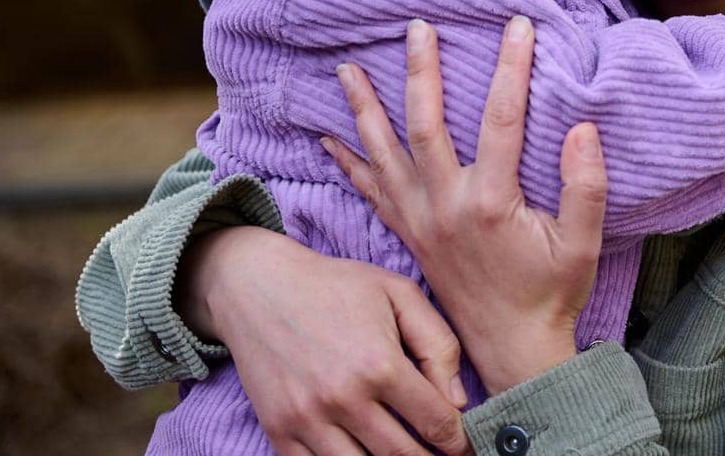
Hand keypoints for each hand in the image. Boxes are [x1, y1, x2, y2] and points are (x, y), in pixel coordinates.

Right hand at [179, 226, 470, 454]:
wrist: (258, 286)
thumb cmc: (336, 286)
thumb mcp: (399, 294)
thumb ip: (438, 345)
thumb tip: (457, 401)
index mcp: (380, 365)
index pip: (435, 423)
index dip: (458, 441)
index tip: (465, 445)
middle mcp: (344, 399)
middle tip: (440, 454)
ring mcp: (307, 420)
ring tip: (403, 452)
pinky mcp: (278, 430)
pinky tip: (362, 454)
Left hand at [323, 17, 607, 393]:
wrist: (512, 352)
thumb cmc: (551, 295)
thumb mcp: (583, 244)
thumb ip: (586, 185)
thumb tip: (582, 127)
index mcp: (491, 202)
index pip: (502, 117)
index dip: (512, 67)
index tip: (518, 26)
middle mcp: (446, 206)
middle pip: (426, 124)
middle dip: (420, 71)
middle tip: (416, 28)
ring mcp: (421, 221)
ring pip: (385, 153)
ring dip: (365, 108)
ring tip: (346, 69)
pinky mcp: (410, 236)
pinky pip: (371, 191)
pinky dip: (348, 162)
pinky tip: (329, 137)